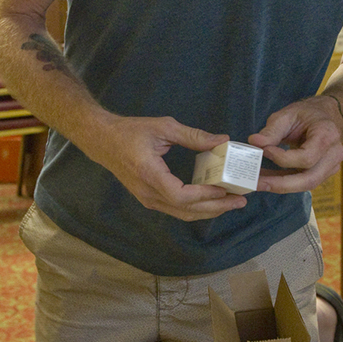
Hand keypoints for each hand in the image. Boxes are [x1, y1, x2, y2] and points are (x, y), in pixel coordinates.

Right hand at [81, 114, 248, 221]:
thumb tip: (222, 141)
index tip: (224, 190)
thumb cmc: (130, 131)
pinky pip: (176, 209)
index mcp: (150, 174)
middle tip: (240, 201)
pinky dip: (196, 207)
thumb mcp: (163, 127)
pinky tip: (212, 201)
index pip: (181, 196)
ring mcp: (147, 199)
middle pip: (185, 210)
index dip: (204, 196)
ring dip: (208, 210)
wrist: (102, 141)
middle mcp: (148, 193)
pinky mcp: (149, 199)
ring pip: (182, 214)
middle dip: (215, 207)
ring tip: (231, 203)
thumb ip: (193, 136)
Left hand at [247, 95, 342, 193]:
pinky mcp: (323, 173)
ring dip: (280, 186)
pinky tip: (266, 178)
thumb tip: (254, 142)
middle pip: (309, 179)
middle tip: (256, 183)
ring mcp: (331, 166)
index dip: (283, 158)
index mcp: (328, 136)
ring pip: (306, 184)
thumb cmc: (307, 114)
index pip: (307, 157)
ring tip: (258, 182)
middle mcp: (334, 154)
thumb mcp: (288, 114)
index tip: (264, 151)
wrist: (325, 116)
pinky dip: (284, 182)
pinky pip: (303, 182)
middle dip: (280, 184)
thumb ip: (272, 130)